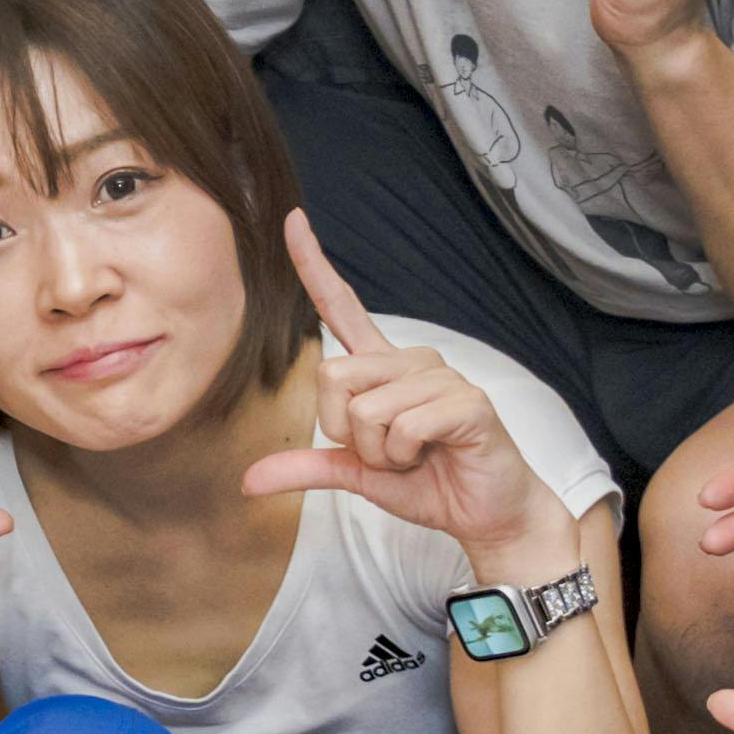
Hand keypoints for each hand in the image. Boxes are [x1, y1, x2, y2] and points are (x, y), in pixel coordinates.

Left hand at [238, 210, 561, 566]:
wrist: (485, 514)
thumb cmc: (428, 483)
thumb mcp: (357, 475)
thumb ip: (307, 468)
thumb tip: (247, 481)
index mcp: (382, 368)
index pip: (342, 306)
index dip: (313, 264)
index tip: (292, 219)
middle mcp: (410, 361)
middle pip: (332, 377)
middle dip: (347, 435)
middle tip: (388, 453)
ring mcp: (441, 376)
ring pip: (367, 411)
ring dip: (381, 453)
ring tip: (417, 456)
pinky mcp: (467, 401)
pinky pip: (404, 427)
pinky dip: (406, 457)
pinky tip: (436, 456)